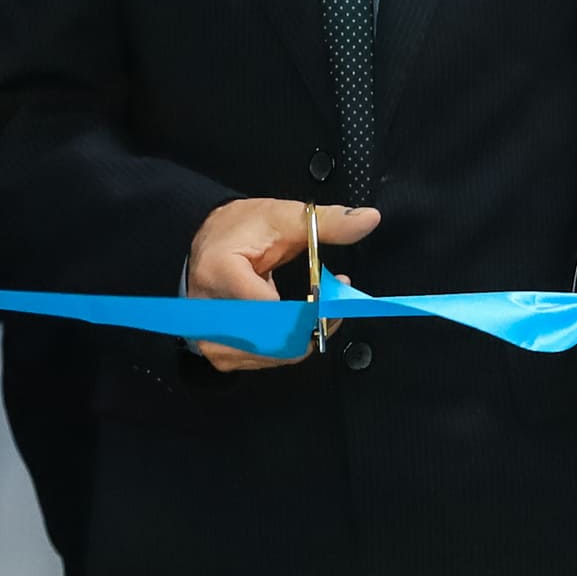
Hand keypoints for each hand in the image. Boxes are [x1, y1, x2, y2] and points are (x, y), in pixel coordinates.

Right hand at [181, 196, 384, 371]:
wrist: (208, 243)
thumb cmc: (240, 229)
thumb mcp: (284, 217)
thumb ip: (327, 222)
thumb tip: (368, 219)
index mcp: (219, 273)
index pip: (271, 310)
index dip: (308, 309)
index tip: (335, 294)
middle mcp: (209, 313)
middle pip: (275, 337)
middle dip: (313, 323)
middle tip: (335, 300)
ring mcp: (213, 339)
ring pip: (274, 354)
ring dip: (304, 335)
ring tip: (319, 307)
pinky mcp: (222, 353)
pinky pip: (266, 358)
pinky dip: (289, 343)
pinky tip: (299, 321)